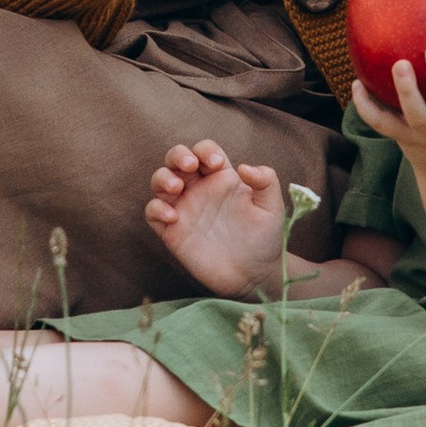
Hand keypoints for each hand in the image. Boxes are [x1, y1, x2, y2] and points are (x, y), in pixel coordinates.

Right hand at [144, 140, 288, 295]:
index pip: (205, 151)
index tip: (216, 164)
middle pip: (176, 159)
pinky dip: (156, 209)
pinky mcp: (172, 231)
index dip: (205, 151)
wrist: (254, 275)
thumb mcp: (272, 207)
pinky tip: (172, 216)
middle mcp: (199, 189)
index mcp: (221, 178)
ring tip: (175, 188)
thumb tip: (244, 167)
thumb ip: (265, 181)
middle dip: (178, 155)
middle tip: (188, 165)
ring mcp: (184, 209)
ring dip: (163, 178)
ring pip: (160, 181)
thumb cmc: (264, 238)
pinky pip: (153, 212)